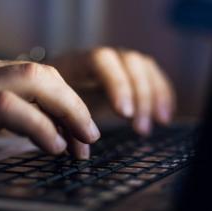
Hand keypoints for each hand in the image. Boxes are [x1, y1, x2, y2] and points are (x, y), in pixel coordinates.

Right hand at [0, 53, 99, 175]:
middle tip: (90, 138)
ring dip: (67, 113)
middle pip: (45, 75)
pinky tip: (51, 145)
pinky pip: (6, 107)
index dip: (68, 104)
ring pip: (34, 81)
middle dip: (76, 106)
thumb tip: (28, 133)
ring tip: (80, 143)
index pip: (39, 78)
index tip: (79, 134)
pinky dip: (37, 126)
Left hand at [49, 47, 174, 134]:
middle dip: (140, 94)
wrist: (47, 90)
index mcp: (75, 62)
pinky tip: (164, 117)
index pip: (101, 60)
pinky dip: (162, 94)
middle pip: (129, 61)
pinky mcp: (129, 73)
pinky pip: (152, 76)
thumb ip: (63, 126)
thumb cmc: (47, 104)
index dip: (117, 84)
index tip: (124, 114)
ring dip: (154, 96)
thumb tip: (82, 152)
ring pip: (144, 67)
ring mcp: (116, 63)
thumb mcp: (49, 112)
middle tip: (140, 128)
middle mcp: (100, 58)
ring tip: (156, 124)